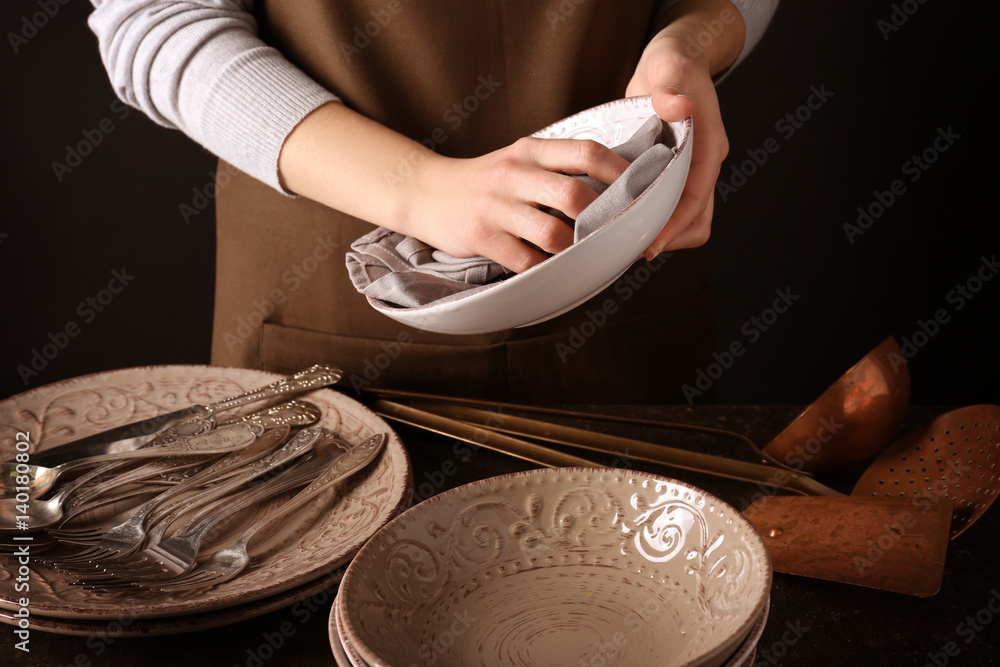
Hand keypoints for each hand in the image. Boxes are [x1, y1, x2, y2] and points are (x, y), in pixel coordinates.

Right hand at [402, 138, 629, 272]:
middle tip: (616, 233)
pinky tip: (550, 269)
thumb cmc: (483, 182)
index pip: (586, 152)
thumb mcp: (518, 159)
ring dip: (575, 250)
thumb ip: (556, 167)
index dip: (621, 171)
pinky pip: (526, 261)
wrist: (425, 192)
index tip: (642, 188)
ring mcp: (497, 206)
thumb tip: (613, 186)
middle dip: (602, 219)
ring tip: (582, 254)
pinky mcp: (482, 236)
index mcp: (530, 150)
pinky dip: (545, 270)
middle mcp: (514, 173)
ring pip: (553, 234)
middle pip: (575, 195)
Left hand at [626, 1, 744, 257]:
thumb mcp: (670, 67)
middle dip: (667, 237)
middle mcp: (702, 164)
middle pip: (695, 220)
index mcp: (709, 146)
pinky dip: (648, 217)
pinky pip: (666, 207)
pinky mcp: (672, 173)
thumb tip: (677, 106)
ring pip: (682, 219)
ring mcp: (688, 171)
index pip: (696, 199)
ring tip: (623, 237)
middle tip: (629, 246)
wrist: (672, 61)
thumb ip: (671, 86)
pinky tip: (620, 218)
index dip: (675, 226)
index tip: (650, 244)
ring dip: (658, 231)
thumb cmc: (673, 64)